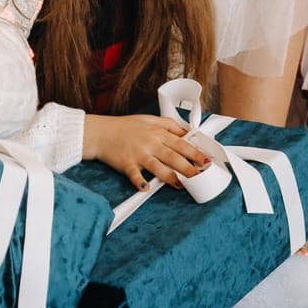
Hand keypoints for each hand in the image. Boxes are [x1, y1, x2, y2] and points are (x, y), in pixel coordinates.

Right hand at [82, 112, 211, 190]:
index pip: (180, 143)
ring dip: (170, 177)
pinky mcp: (126, 164)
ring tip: (181, 185)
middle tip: (200, 175)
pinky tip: (146, 188)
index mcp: (157, 133)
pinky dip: (140, 182)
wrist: (101, 132)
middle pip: (173, 156)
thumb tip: (186, 132)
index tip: (206, 160)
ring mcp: (138, 154)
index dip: (195, 152)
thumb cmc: (125, 127)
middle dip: (189, 167)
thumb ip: (168, 124)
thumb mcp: (148, 119)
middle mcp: (150, 143)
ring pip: (158, 167)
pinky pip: (134, 174)